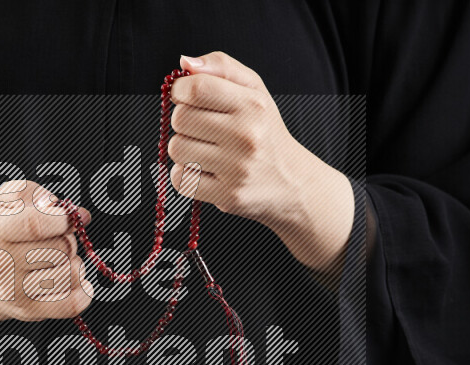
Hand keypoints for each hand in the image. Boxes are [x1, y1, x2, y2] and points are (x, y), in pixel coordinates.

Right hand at [0, 180, 93, 344]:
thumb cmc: (5, 231)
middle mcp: (0, 262)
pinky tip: (79, 283)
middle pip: (60, 249)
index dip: (62, 219)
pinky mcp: (29, 311)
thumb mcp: (11, 200)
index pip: (35, 225)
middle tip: (57, 241)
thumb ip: (42, 196)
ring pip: (71, 274)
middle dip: (68, 240)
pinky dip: (83, 292)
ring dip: (75, 264)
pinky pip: (71, 305)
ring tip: (60, 261)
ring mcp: (14, 290)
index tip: (67, 218)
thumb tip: (79, 215)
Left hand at [169, 52, 354, 271]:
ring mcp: (237, 169)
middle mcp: (246, 136)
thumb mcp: (253, 90)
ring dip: (184, 149)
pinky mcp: (228, 196)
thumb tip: (184, 63)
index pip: (196, 89)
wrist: (292, 182)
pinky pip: (181, 180)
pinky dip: (186, 175)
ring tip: (206, 151)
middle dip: (183, 122)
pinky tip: (206, 171)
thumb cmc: (265, 131)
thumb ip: (221, 67)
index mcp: (252, 105)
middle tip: (202, 128)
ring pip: (177, 150)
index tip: (184, 97)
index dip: (180, 91)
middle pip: (180, 120)